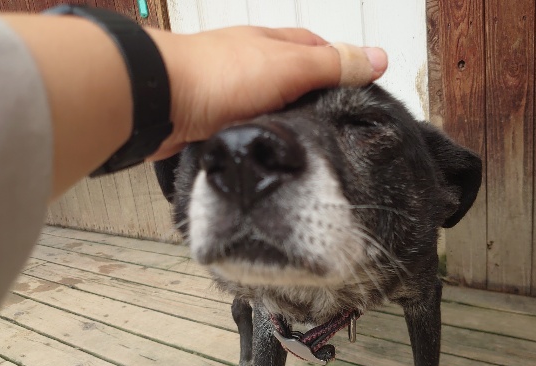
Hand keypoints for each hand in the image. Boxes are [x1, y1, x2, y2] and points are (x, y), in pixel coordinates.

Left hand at [147, 26, 386, 159]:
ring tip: (307, 144)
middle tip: (336, 125)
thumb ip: (330, 65)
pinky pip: (247, 125)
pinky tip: (268, 150)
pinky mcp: (214, 117)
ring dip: (285, 119)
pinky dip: (260, 135)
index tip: (360, 86)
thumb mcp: (289, 67)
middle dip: (314, 97)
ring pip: (270, 105)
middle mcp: (252, 63)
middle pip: (294, 78)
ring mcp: (232, 90)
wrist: (159, 101)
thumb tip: (376, 58)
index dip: (340, 65)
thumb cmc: (218, 76)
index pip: (318, 48)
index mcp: (273, 44)